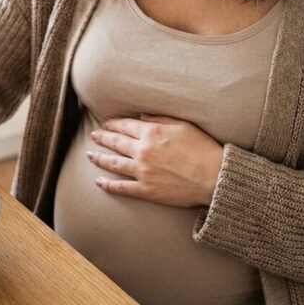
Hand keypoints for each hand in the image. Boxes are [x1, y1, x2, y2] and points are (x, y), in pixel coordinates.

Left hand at [88, 114, 224, 206]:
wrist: (214, 177)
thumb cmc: (203, 149)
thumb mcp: (184, 125)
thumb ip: (161, 118)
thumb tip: (142, 115)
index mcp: (152, 132)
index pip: (125, 126)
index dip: (113, 124)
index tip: (106, 123)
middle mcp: (143, 150)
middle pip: (116, 142)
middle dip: (102, 138)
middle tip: (94, 136)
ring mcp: (142, 171)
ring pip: (113, 163)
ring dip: (99, 158)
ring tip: (90, 155)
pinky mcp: (146, 190)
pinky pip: (121, 187)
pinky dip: (108, 185)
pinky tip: (98, 181)